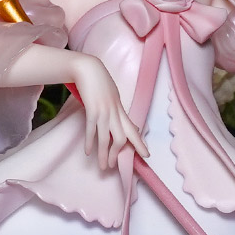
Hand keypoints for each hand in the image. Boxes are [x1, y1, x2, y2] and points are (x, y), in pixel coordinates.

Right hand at [74, 55, 148, 169]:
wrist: (88, 68)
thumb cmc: (99, 80)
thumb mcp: (112, 95)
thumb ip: (116, 109)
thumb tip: (120, 120)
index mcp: (120, 109)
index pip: (133, 129)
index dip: (140, 143)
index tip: (146, 156)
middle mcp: (115, 112)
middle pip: (122, 138)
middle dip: (117, 154)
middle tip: (112, 167)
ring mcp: (104, 111)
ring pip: (106, 138)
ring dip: (104, 154)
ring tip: (102, 166)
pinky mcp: (92, 109)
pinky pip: (92, 129)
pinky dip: (90, 142)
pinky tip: (88, 152)